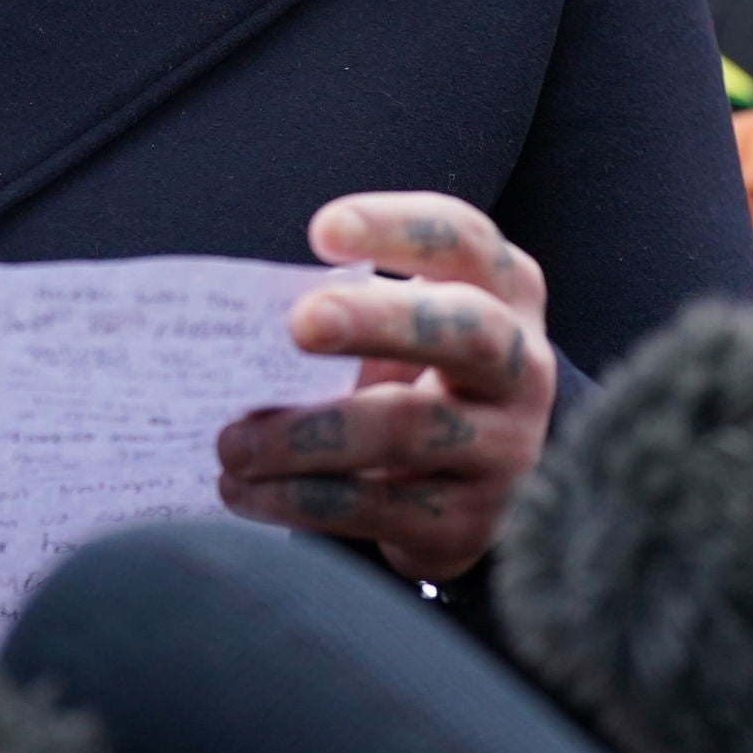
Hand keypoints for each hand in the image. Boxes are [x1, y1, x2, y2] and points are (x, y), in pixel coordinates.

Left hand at [214, 192, 555, 582]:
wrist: (476, 487)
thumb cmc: (417, 375)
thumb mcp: (407, 328)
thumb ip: (351, 308)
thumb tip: (245, 322)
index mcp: (502, 291)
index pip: (463, 241)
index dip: (399, 229)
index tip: (324, 231)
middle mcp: (519, 364)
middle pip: (464, 329)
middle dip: (379, 320)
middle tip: (299, 324)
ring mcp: (504, 447)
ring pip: (410, 429)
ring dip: (307, 435)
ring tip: (233, 443)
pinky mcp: (468, 523)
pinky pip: (379, 508)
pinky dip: (301, 499)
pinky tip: (244, 491)